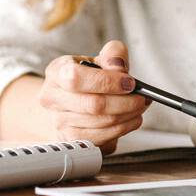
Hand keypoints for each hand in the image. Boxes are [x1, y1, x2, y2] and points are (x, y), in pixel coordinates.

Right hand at [38, 40, 149, 154]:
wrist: (65, 104)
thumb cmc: (85, 80)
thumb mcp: (97, 60)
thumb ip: (113, 55)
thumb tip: (120, 67)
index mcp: (57, 72)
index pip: (77, 78)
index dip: (108, 81)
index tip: (130, 82)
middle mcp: (53, 98)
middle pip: (94, 105)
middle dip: (126, 102)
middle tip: (142, 97)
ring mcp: (60, 122)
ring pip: (101, 123)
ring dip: (128, 115)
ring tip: (139, 106)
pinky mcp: (72, 140)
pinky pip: (102, 138)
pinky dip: (123, 128)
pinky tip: (130, 119)